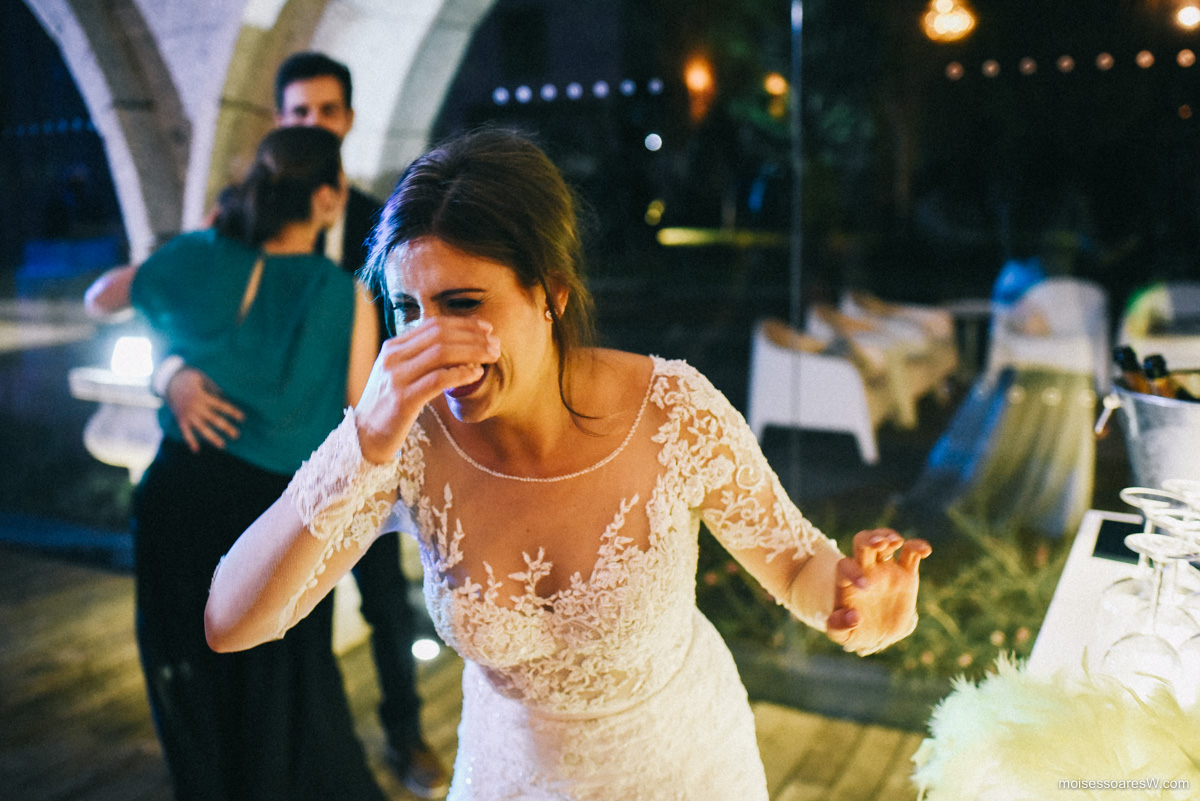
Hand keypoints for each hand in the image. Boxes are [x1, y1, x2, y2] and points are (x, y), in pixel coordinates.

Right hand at [165, 367, 244, 451]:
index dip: (231, 411)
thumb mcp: (201, 378)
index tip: (242, 418)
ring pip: (201, 428)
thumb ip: (213, 388)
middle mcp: (196, 407)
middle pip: (213, 419)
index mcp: (203, 396)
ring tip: (222, 445)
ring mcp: (188, 414)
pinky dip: (190, 441)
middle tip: (236, 435)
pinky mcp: (180, 420)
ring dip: (212, 437)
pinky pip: (185, 432)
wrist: (169, 381)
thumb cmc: (190, 379)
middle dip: (225, 427)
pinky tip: (196, 450)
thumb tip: (224, 398)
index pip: (220, 405)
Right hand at [354, 317, 499, 462]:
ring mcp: (395, 377)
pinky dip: (460, 374)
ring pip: (440, 353)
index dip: (464, 324)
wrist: (364, 437)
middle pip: (440, 335)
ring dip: (472, 352)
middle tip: (495, 344)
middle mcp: (392, 357)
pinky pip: (437, 380)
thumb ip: (422, 359)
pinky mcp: (402, 400)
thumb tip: (461, 347)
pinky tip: (476, 373)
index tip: (487, 328)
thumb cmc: (389, 406)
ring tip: (491, 356)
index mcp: (393, 347)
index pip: (433, 324)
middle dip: (473, 336)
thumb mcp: (401, 375)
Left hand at [826, 529, 930, 654]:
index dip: (853, 571)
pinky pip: (911, 552)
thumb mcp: (842, 635)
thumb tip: (853, 616)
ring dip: (888, 535)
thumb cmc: (854, 631)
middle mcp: (865, 569)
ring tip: (896, 542)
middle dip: (869, 538)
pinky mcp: (905, 573)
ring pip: (884, 540)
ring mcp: (885, 568)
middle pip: (862, 541)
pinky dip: (917, 546)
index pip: (845, 566)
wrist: (877, 633)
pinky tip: (925, 551)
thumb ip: (839, 626)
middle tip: (879, 544)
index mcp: (846, 581)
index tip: (865, 587)